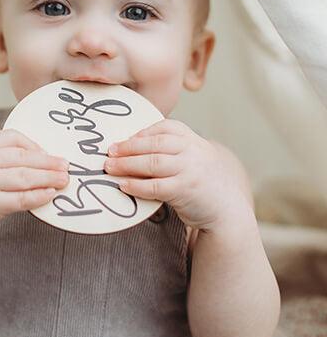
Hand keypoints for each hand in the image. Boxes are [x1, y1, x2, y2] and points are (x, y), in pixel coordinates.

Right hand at [0, 129, 69, 238]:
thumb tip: (37, 161)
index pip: (11, 137)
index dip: (32, 143)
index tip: (46, 152)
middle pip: (23, 157)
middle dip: (48, 161)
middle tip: (66, 165)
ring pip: (25, 177)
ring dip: (49, 178)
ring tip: (65, 179)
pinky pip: (21, 199)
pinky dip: (38, 196)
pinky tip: (50, 195)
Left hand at [104, 119, 251, 232]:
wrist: (227, 209)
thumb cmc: (201, 181)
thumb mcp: (192, 157)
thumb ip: (170, 149)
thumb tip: (129, 148)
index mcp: (192, 139)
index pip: (164, 127)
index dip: (141, 133)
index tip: (124, 139)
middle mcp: (192, 151)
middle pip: (154, 144)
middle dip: (128, 147)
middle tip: (109, 152)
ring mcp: (189, 170)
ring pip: (152, 162)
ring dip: (127, 164)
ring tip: (109, 167)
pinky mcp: (185, 190)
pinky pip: (155, 186)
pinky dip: (136, 185)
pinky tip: (123, 185)